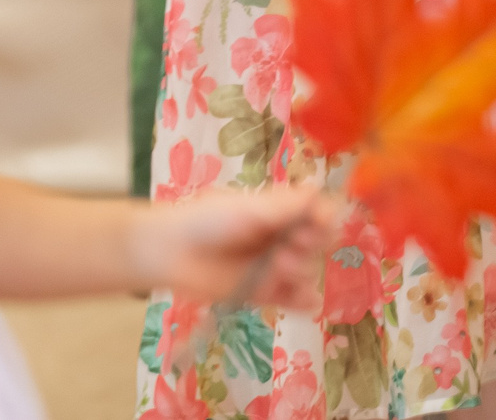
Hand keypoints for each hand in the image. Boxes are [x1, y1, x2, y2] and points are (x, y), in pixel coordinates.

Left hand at [132, 184, 335, 309]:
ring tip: (277, 267)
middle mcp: (282, 239)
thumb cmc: (209, 220)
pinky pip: (294, 302)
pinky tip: (304, 302)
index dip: (324, 222)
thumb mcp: (250, 208)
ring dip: (300, 272)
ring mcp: (274, 269)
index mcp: (280, 213)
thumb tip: (320, 193)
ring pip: (308, 274)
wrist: (172, 252)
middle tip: (289, 247)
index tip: (316, 225)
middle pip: (319, 247)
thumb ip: (286, 206)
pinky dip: (304, 303)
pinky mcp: (264, 294)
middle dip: (311, 247)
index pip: (319, 217)